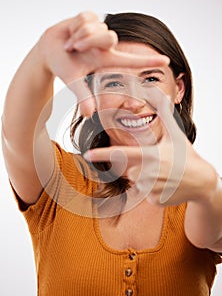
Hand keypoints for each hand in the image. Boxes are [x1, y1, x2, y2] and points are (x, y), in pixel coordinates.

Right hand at [38, 11, 168, 115]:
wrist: (48, 49)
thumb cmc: (63, 66)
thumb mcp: (74, 82)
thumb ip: (84, 96)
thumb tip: (89, 115)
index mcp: (106, 59)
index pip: (131, 60)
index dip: (148, 61)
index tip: (166, 61)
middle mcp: (106, 44)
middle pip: (109, 37)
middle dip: (88, 42)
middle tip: (74, 49)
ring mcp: (99, 30)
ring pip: (96, 28)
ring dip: (79, 37)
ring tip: (71, 44)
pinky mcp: (90, 16)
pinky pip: (85, 19)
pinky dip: (73, 27)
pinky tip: (70, 33)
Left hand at [83, 86, 216, 205]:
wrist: (202, 182)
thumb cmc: (187, 156)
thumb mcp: (176, 134)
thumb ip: (165, 113)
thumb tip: (160, 93)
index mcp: (151, 156)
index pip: (123, 154)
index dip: (104, 154)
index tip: (88, 154)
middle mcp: (149, 173)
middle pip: (131, 170)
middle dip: (141, 167)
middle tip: (161, 166)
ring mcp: (152, 189)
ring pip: (137, 182)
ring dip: (147, 179)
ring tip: (165, 176)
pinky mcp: (154, 202)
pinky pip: (145, 195)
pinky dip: (153, 191)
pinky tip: (167, 186)